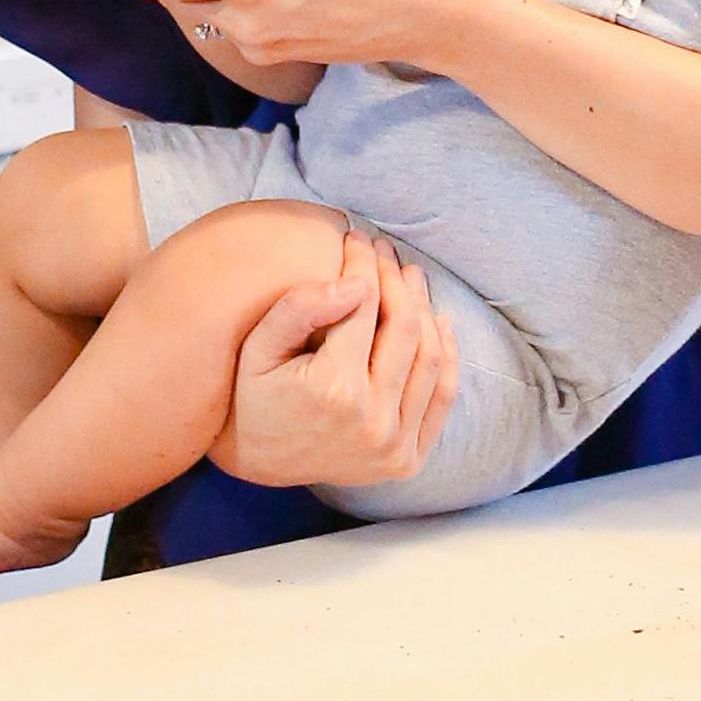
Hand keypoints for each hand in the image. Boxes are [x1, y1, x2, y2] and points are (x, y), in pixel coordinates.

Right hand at [208, 231, 457, 498]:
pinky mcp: (408, 459)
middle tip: (384, 249)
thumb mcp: (258, 348)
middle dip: (395, 279)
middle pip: (404, 328)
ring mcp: (395, 444)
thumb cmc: (253, 397)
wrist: (258, 463)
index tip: (356, 238)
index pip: (364, 306)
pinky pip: (442, 397)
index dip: (362, 264)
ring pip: (431, 358)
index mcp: (334, 390)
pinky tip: (438, 320)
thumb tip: (355, 282)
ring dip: (424, 308)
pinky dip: (447, 354)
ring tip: (410, 276)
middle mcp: (373, 420)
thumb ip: (300, 308)